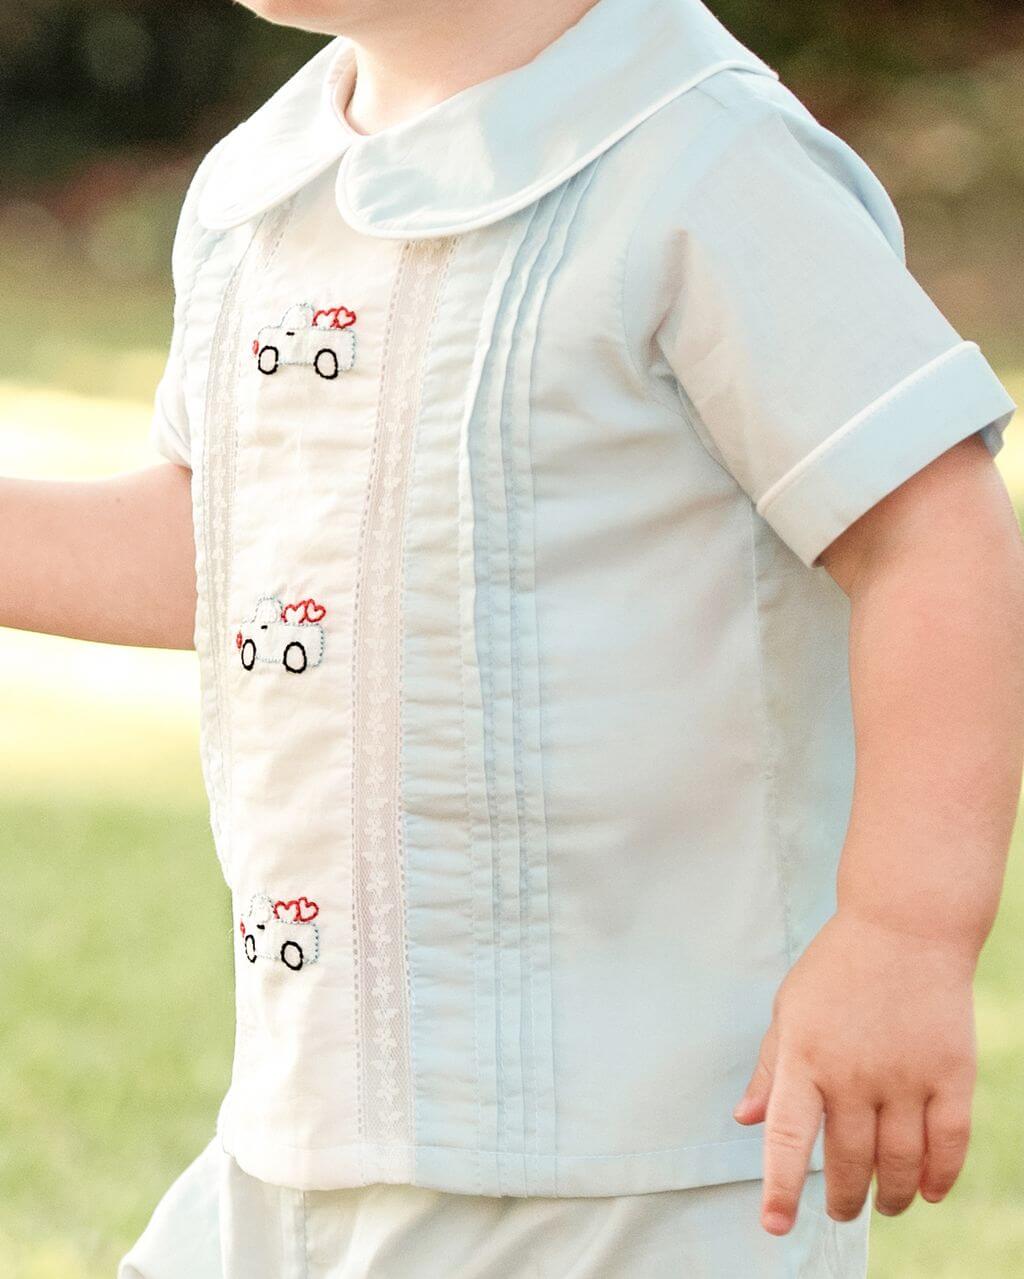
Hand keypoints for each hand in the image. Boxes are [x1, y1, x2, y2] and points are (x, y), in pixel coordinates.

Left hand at [733, 909, 977, 1234]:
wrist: (904, 925)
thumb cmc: (837, 969)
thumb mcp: (790, 1009)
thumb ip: (771, 1069)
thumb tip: (745, 1121)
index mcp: (805, 1056)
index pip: (788, 1138)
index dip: (781, 1188)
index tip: (776, 1226)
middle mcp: (853, 1073)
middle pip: (850, 1163)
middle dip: (843, 1200)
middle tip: (840, 1211)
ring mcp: (905, 1075)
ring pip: (898, 1164)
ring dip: (888, 1197)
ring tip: (881, 1205)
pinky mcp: (951, 1074)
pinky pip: (948, 1145)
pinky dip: (938, 1178)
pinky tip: (926, 1192)